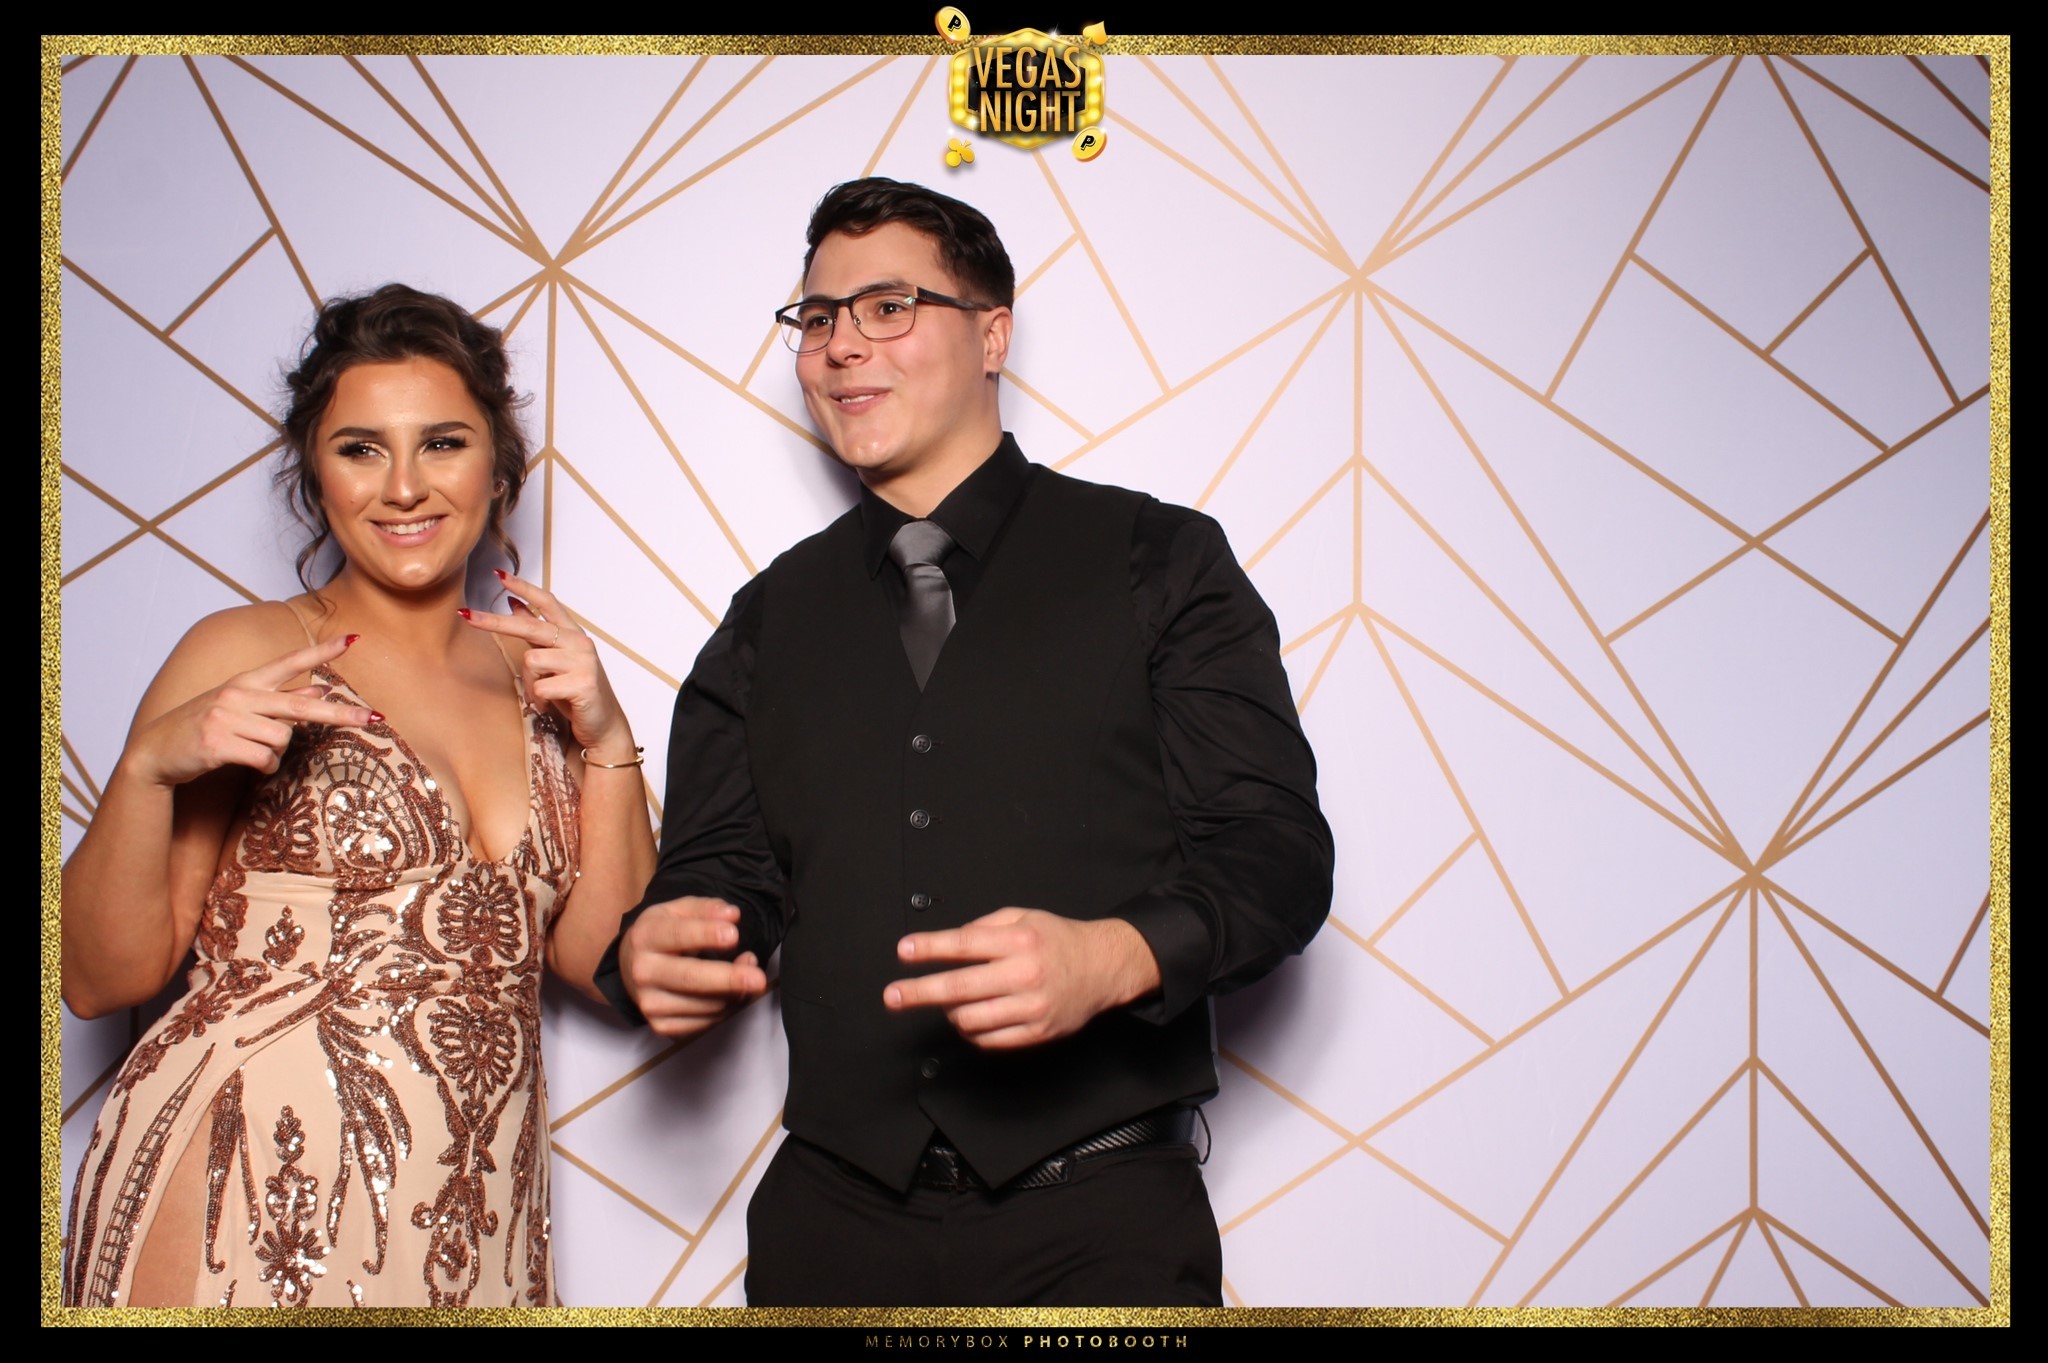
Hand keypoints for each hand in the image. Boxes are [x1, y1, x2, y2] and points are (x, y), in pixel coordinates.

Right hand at [124, 634, 376, 786]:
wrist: (157, 751)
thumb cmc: (205, 726)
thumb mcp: (241, 707)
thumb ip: (281, 699)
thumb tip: (321, 690)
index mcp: (246, 682)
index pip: (290, 661)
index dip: (322, 651)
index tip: (352, 640)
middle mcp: (238, 695)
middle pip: (300, 707)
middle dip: (341, 714)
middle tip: (375, 719)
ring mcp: (227, 717)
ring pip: (282, 739)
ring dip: (277, 753)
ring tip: (254, 752)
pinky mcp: (218, 743)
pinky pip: (264, 760)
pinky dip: (265, 767)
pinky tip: (248, 764)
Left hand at [462, 572, 634, 760]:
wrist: (603, 724)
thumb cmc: (575, 690)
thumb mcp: (555, 658)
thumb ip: (538, 632)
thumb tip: (515, 605)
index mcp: (572, 634)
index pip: (547, 602)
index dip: (524, 587)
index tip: (499, 575)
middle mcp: (579, 643)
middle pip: (530, 627)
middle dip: (494, 622)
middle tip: (466, 616)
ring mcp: (583, 662)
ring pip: (532, 661)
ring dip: (530, 682)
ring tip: (543, 694)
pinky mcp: (582, 684)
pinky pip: (541, 687)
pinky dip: (539, 699)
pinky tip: (552, 703)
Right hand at [618, 896, 769, 1037]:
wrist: (629, 967)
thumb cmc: (661, 935)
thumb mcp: (677, 911)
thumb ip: (705, 908)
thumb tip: (731, 915)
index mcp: (645, 937)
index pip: (677, 936)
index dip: (706, 935)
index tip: (733, 935)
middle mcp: (643, 972)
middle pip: (690, 979)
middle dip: (728, 979)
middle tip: (758, 977)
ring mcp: (650, 1003)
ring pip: (705, 1005)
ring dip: (736, 992)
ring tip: (749, 972)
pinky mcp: (661, 1026)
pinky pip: (705, 1022)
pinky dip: (727, 1008)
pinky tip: (732, 992)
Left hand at [883, 908, 1162, 1049]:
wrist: (1103, 967)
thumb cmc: (1059, 941)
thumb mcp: (1025, 917)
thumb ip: (985, 926)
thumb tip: (948, 943)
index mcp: (1020, 940)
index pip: (966, 943)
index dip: (931, 948)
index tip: (904, 951)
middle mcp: (1025, 974)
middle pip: (960, 987)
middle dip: (920, 992)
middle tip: (893, 996)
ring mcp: (1031, 1007)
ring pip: (971, 1019)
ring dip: (949, 1012)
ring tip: (947, 1003)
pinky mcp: (1036, 1032)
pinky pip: (989, 1039)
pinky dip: (971, 1030)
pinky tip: (970, 1017)